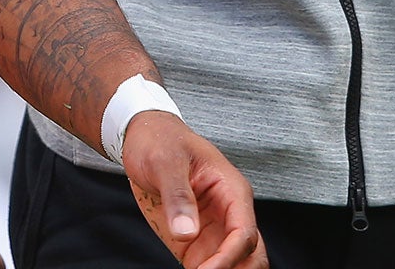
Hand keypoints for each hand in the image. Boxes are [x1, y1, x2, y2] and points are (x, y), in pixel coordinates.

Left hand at [121, 111, 267, 268]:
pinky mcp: (195, 243)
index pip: (244, 233)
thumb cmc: (160, 140)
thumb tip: (186, 231)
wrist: (142, 138)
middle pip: (252, 256)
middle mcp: (228, 214)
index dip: (228, 257)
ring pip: (236, 266)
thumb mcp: (165, 160)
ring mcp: (213, 231)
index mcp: (232, 190)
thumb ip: (178, 195)